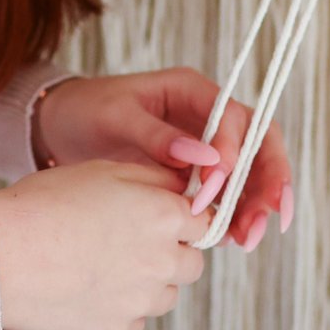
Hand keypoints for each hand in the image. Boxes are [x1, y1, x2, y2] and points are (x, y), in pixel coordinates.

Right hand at [0, 160, 208, 329]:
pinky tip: (86, 289)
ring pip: (165, 295)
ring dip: (147, 283)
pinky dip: (119, 309)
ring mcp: (141, 301)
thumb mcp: (103, 171)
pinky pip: (133, 321)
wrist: (0, 255)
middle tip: (130, 243)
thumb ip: (154, 179)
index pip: (206, 222)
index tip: (163, 220)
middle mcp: (162, 261)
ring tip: (102, 266)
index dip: (185, 219)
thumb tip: (183, 188)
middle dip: (171, 253)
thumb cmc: (44, 204)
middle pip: (192, 264)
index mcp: (164, 216)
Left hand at [34, 68, 295, 252]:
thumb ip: (157, 135)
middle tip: (265, 217)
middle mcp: (208, 117)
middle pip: (259, 143)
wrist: (61, 130)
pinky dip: (235, 216)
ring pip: (251, 173)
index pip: (235, 117)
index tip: (214, 184)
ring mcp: (207, 148)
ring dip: (256, 204)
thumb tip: (203, 157)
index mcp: (192, 91)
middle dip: (268, 180)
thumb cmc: (86, 112)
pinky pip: (228, 194)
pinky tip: (233, 238)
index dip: (234, 150)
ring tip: (248, 238)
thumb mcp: (115, 116)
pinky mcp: (198, 176)